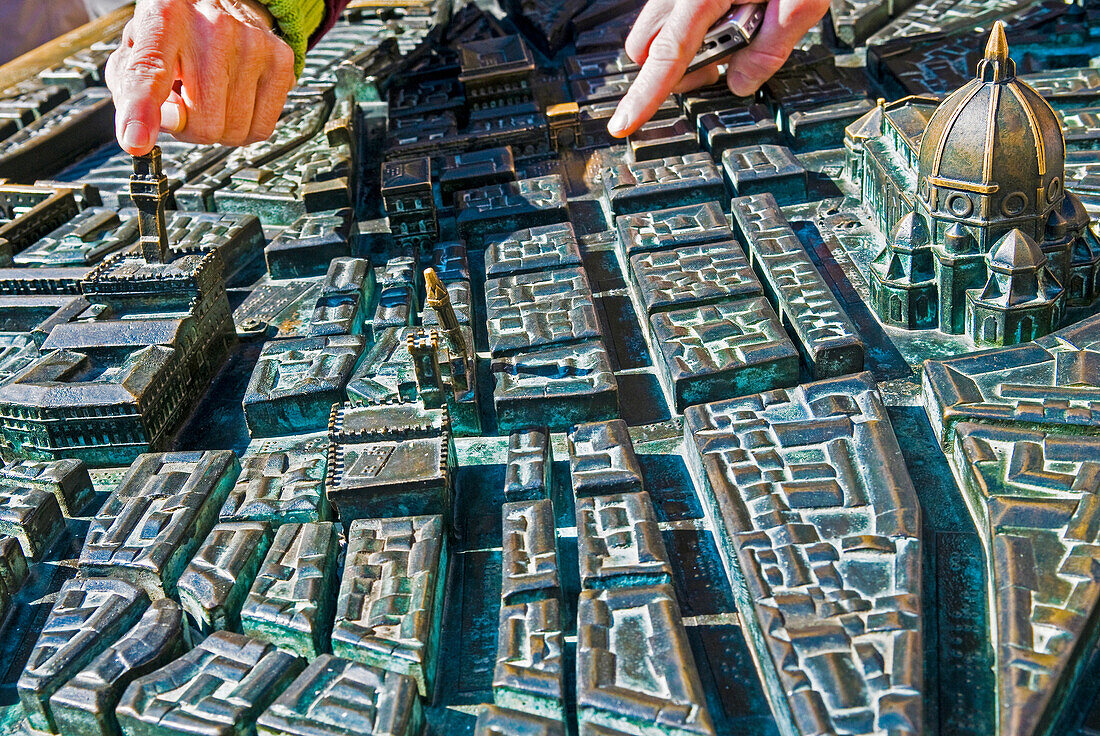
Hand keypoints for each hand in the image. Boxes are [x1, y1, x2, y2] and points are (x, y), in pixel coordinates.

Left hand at [105, 0, 297, 154]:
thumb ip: (130, 91)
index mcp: (164, 18)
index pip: (150, 73)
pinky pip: (260, 128)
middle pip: (202, 123)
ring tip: (209, 95)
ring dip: (218, 126)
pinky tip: (234, 99)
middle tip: (184, 103)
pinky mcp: (280, 61)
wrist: (224, 1)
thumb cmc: (176, 30)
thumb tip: (154, 130)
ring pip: (233, 131)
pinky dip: (244, 125)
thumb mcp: (136, 48)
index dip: (142, 111)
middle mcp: (213, 27)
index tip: (136, 141)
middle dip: (189, 127)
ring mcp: (253, 45)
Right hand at [607, 0, 829, 136]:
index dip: (644, 96)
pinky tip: (732, 13)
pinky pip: (674, 10)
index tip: (623, 123)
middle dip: (675, 69)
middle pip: (649, 46)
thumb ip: (770, 49)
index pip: (666, 57)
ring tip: (735, 32)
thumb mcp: (803, 1)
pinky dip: (694, 25)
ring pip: (659, 28)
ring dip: (686, 46)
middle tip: (721, 64)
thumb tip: (741, 83)